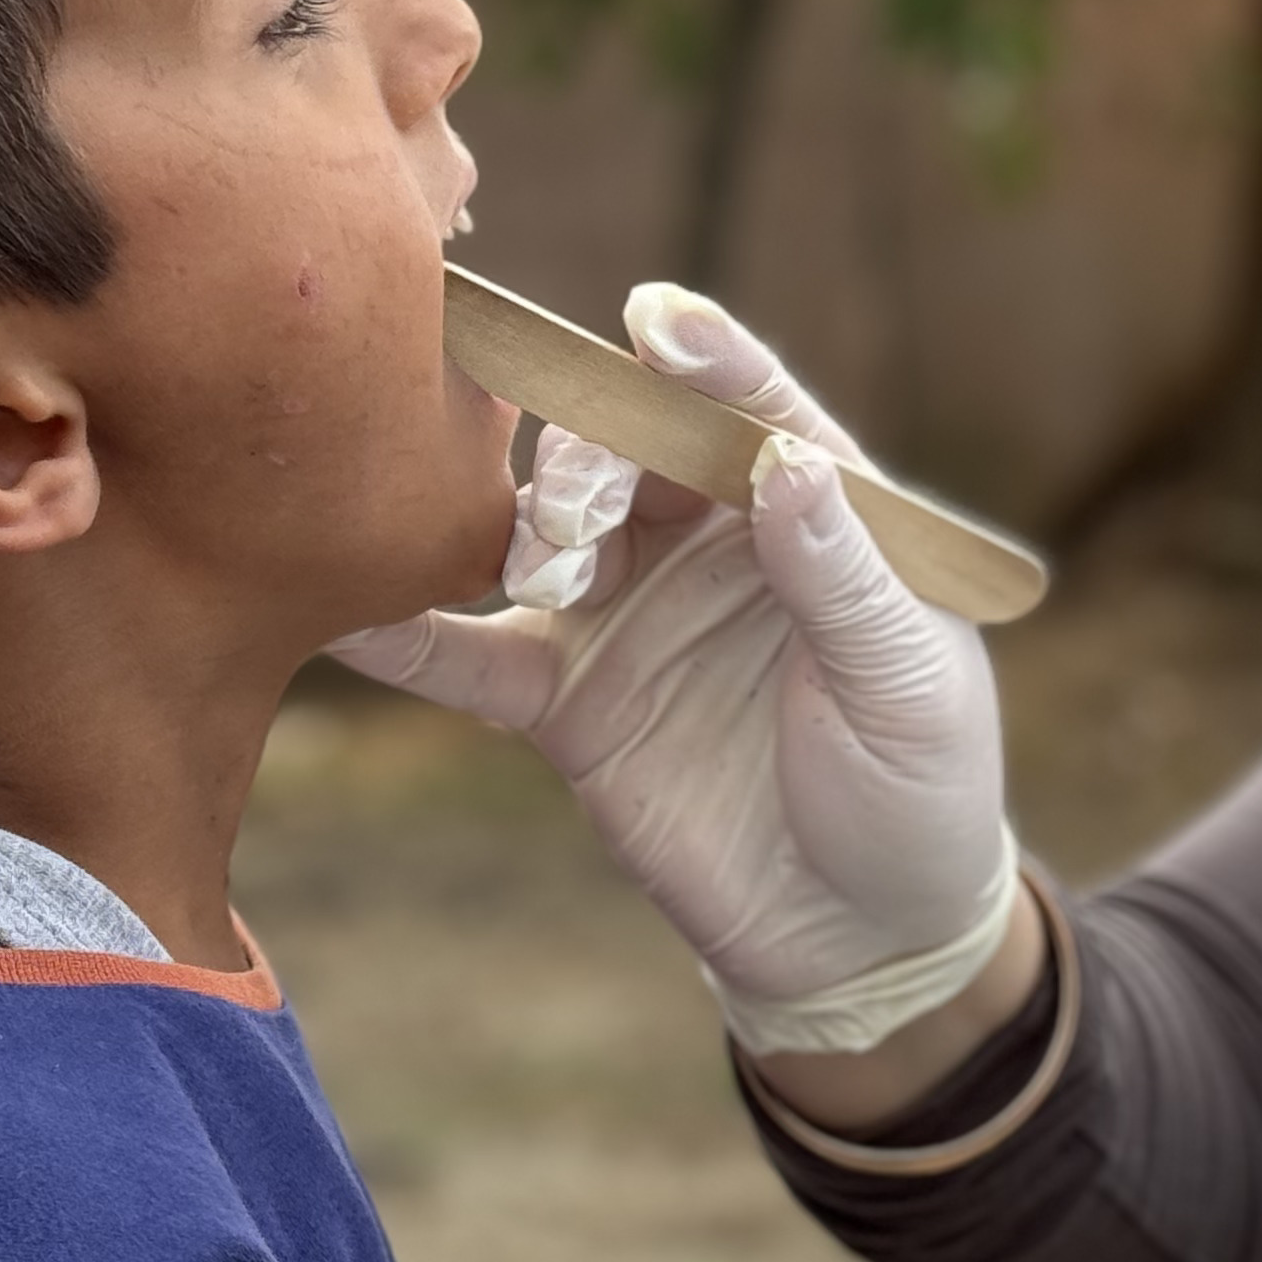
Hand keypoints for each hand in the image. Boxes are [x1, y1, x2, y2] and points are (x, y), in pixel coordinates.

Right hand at [331, 284, 1021, 1062]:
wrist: (861, 939)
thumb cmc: (917, 789)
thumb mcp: (908, 683)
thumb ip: (842, 576)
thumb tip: (788, 462)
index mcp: (811, 506)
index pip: (751, 408)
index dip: (705, 360)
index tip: (653, 321)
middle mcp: (705, 537)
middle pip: (622, 447)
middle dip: (587, 456)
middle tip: (578, 515)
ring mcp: (626, 610)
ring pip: (542, 527)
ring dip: (518, 526)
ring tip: (537, 569)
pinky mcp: (565, 698)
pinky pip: (471, 653)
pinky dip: (406, 633)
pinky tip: (344, 614)